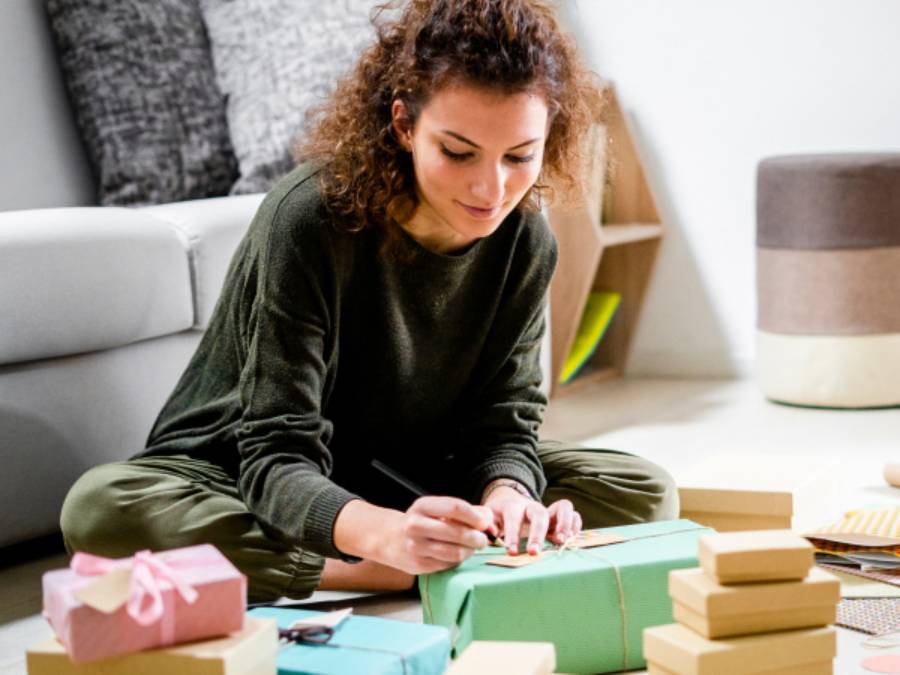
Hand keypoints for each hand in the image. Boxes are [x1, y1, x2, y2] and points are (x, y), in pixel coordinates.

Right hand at [335, 497, 497, 575]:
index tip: (484, 523)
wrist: (391, 538)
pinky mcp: (419, 565)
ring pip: (455, 552)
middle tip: (483, 539)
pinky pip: (448, 564)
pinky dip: (458, 560)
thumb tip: (489, 520)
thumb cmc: (422, 520)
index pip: (455, 507)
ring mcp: (416, 547)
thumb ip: (465, 511)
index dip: (475, 516)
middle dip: (477, 537)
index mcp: (422, 506)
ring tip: (473, 547)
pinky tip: (457, 554)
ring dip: (470, 551)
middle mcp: (416, 525)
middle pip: (457, 532)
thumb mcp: (437, 508)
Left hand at [483, 486, 582, 554]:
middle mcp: (533, 507)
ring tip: (561, 542)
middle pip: (539, 513)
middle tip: (534, 553)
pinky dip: (575, 525)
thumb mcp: (489, 517)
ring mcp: (548, 510)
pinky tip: (571, 539)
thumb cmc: (499, 516)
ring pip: (563, 507)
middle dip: (538, 534)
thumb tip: (491, 532)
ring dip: (564, 524)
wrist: (510, 504)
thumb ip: (488, 522)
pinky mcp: (560, 517)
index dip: (513, 535)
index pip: (514, 517)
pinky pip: (573, 514)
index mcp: (513, 506)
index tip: (511, 552)